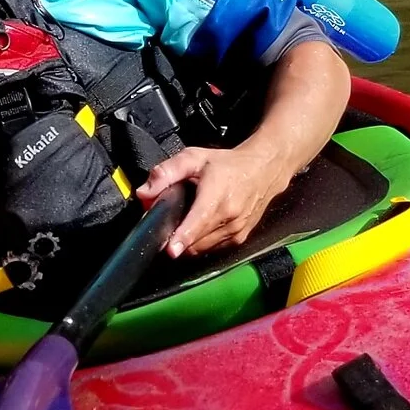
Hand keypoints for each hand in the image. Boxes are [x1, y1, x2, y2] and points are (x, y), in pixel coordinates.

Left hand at [137, 139, 292, 257]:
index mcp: (216, 198)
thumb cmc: (229, 165)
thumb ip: (166, 173)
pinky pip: (212, 249)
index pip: (197, 223)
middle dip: (177, 237)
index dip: (182, 238)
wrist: (264, 170)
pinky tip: (201, 226)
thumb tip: (144, 192)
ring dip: (189, 242)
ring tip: (187, 222)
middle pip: (194, 241)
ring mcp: (236, 231)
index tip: (171, 250)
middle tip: (169, 224)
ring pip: (202, 248)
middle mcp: (229, 218)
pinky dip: (202, 242)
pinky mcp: (239, 239)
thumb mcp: (194, 158)